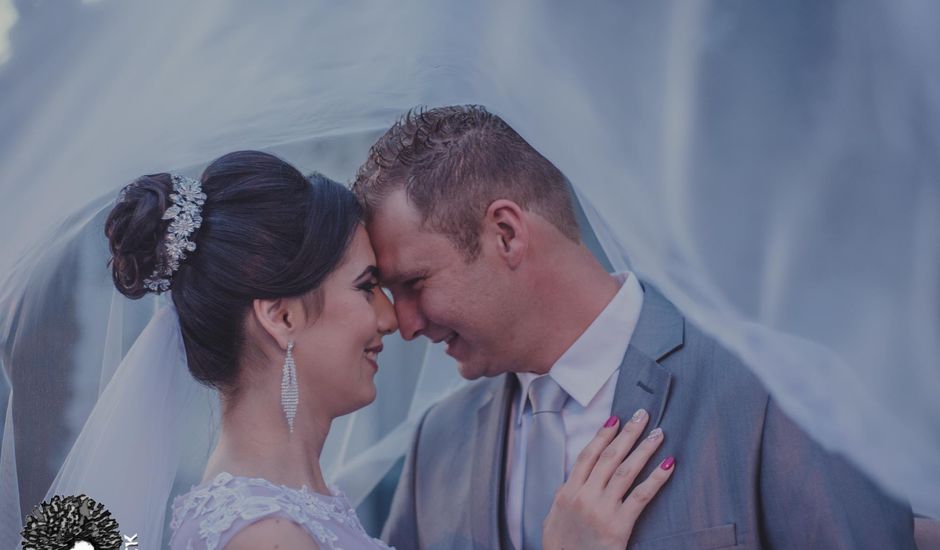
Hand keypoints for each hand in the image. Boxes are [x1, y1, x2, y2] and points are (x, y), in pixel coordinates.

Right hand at [542, 410, 674, 549]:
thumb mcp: (553, 520)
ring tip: (658, 434)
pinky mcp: (618, 525)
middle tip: (642, 416)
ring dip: (644, 449)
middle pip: (608, 457)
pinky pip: (640, 496)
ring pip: (625, 471)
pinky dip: (656, 479)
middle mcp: (583, 496)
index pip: (587, 457)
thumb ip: (562, 500)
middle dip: (627, 434)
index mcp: (567, 493)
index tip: (614, 420)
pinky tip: (668, 466)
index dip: (602, 436)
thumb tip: (569, 486)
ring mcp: (601, 509)